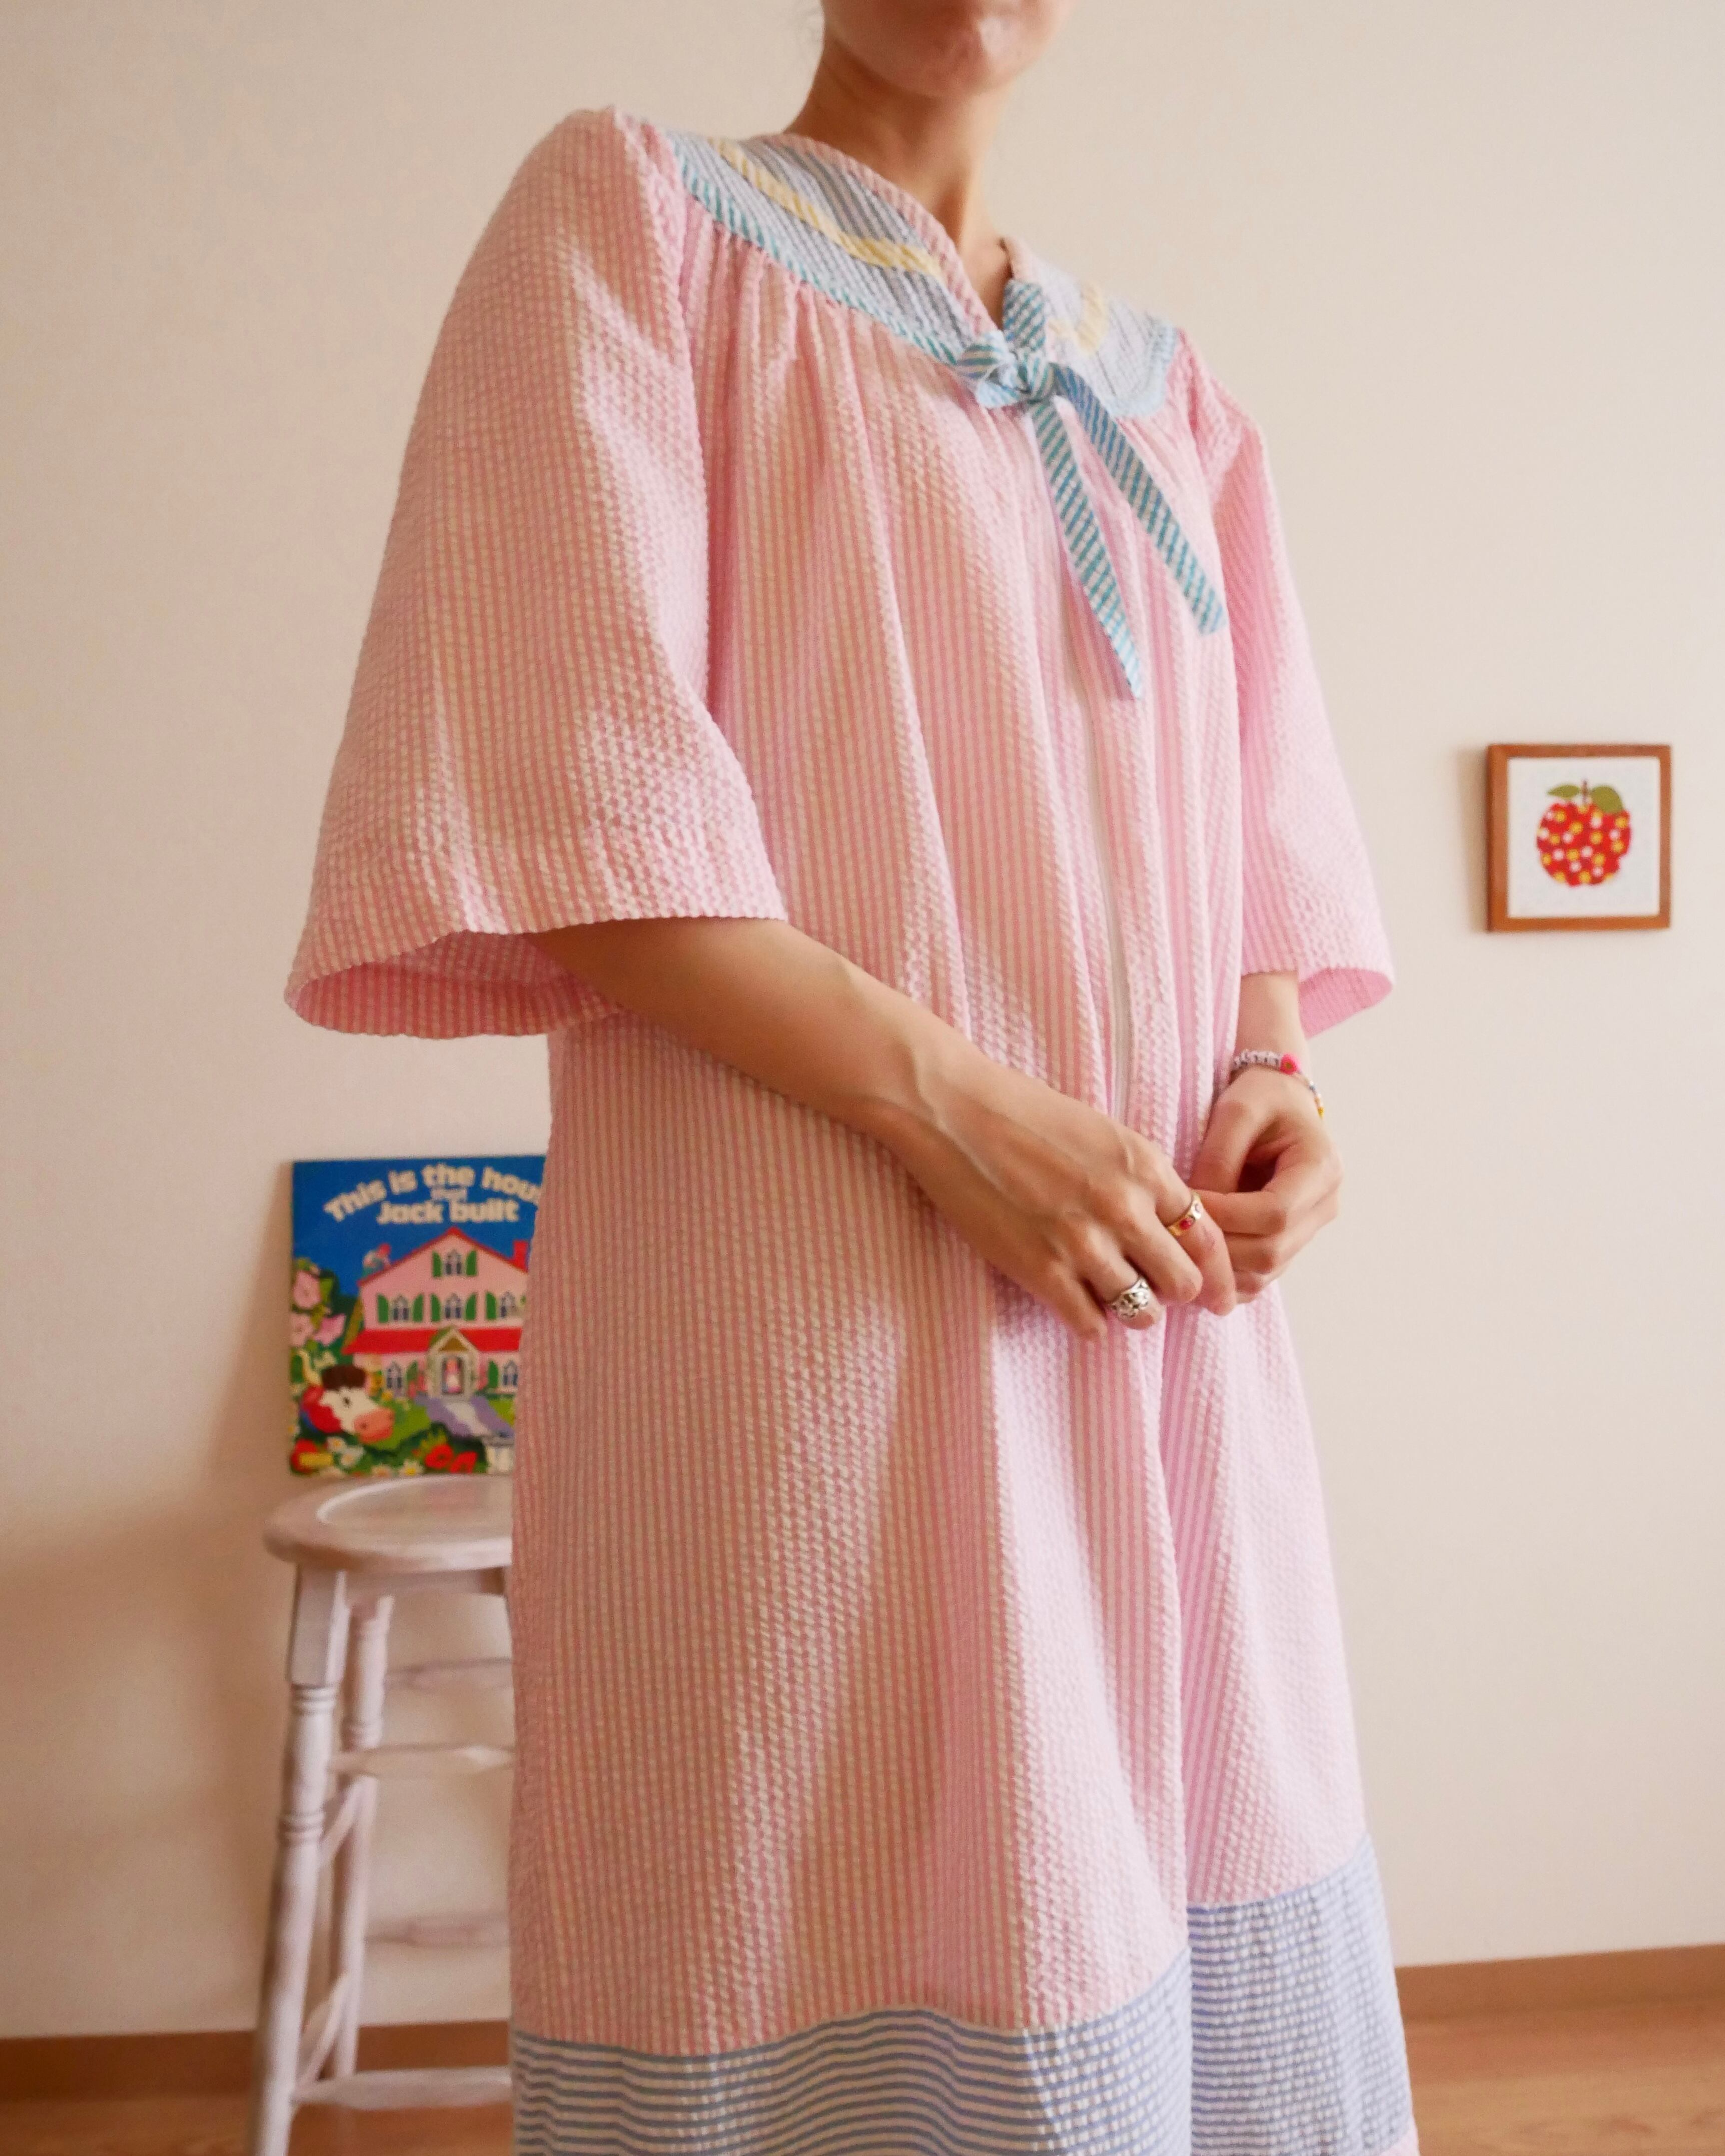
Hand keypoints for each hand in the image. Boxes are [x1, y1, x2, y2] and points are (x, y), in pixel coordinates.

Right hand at [881, 1051, 1237, 1338]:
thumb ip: (1141, 1178)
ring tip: (1112, 1296)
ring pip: (1142, 1311)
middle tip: (1156, 1290)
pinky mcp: (1039, 1269)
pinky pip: (1091, 1324)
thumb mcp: (1104, 1133)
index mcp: (1146, 1167)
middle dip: (1175, 1291)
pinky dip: (1090, 1321)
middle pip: (1184, 1281)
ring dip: (1133, 1309)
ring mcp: (1082, 1243)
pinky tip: (1076, 1302)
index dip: (1213, 1266)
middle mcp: (1124, 1208)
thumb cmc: (1024, 1113)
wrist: (954, 1111)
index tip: (1212, 1289)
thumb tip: (1167, 1224)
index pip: (1207, 1235)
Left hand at [1189, 1067, 1341, 1299]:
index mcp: (1321, 1168)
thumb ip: (1219, 1158)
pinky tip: (1195, 1260)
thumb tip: (1198, 1211)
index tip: (1184, 1207)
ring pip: (1265, 1271)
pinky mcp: (1290, 1241)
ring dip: (1220, 1268)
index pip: (1275, 1213)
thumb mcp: (1237, 1111)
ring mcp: (1309, 1228)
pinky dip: (1226, 1274)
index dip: (1227, 1217)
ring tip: (1180, 1250)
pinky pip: (1260, 1275)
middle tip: (1174, 1235)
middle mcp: (1324, 1205)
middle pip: (1272, 1250)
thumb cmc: (1261, 1098)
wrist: (1281, 1100)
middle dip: (1219, 1248)